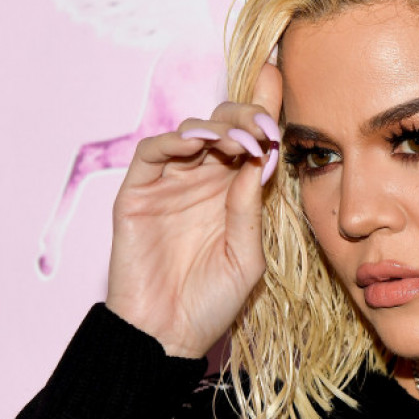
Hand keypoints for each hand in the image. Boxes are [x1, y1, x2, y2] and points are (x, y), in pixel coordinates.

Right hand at [106, 64, 282, 357]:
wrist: (167, 335)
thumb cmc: (210, 303)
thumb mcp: (246, 256)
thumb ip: (250, 208)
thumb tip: (262, 157)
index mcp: (233, 195)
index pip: (250, 142)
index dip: (263, 111)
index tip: (279, 83)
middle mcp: (202, 183)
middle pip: (222, 128)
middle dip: (244, 116)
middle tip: (263, 126)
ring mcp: (169, 185)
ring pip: (191, 133)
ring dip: (217, 128)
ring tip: (240, 142)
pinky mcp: (137, 193)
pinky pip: (153, 152)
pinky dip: (174, 140)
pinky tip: (198, 143)